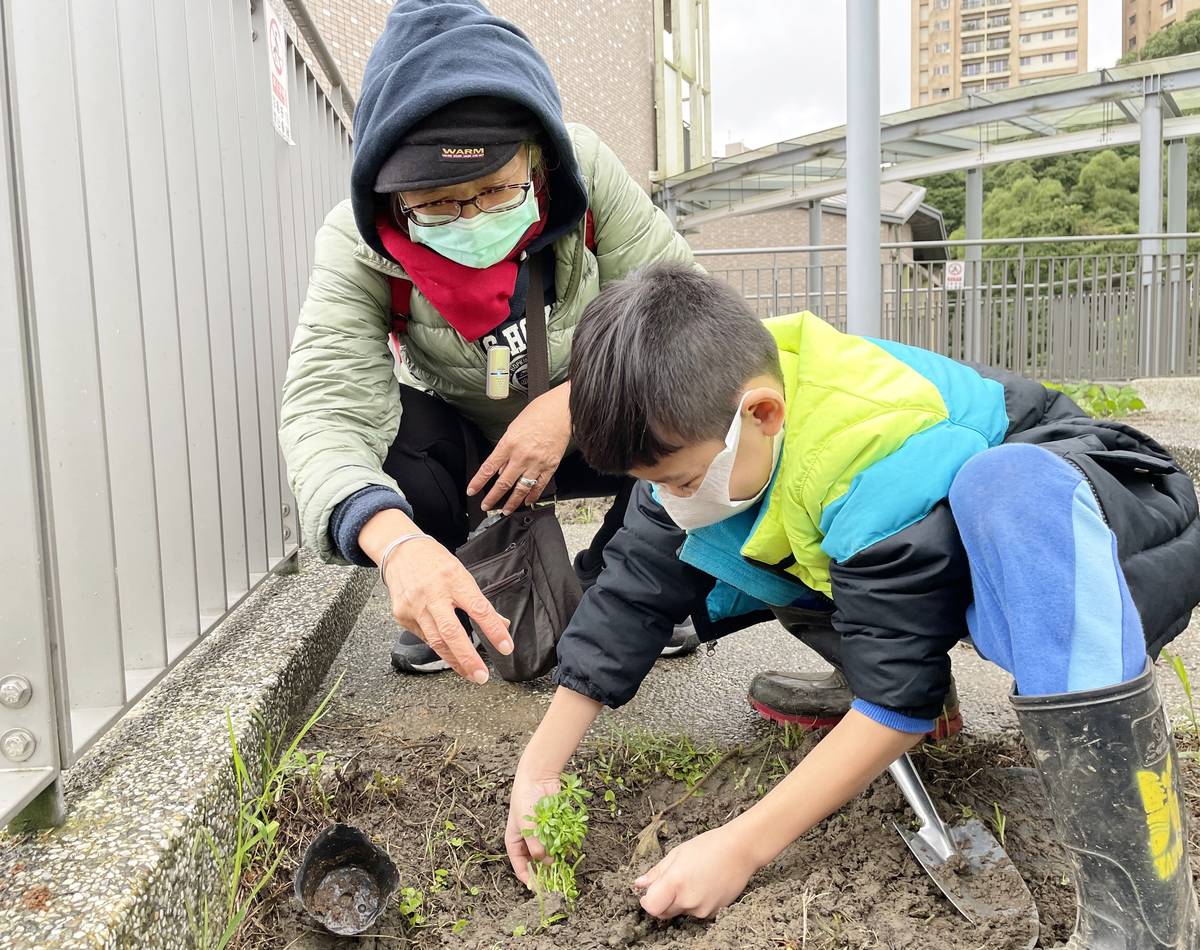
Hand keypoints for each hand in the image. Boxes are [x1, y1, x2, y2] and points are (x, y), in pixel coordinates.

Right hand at [384, 536, 512, 682]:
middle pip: (451, 631)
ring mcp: (414, 606)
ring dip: (455, 660)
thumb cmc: (436, 563)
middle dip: (468, 658)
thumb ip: (480, 602)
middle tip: (481, 675)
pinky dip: (439, 648)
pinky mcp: (402, 615)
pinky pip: (424, 637)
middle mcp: (433, 594)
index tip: (506, 647)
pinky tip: (449, 653)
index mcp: (454, 579)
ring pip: (436, 640)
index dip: (494, 630)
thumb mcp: (462, 574)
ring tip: (470, 673)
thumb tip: (502, 625)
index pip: (479, 608)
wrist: (400, 551)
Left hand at [468, 384, 570, 513]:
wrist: (562, 411)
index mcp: (509, 443)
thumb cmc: (537, 414)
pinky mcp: (550, 466)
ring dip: (512, 502)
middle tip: (486, 506)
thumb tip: (500, 470)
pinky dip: (532, 496)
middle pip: (503, 483)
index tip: (472, 491)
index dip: (478, 482)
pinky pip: (539, 486)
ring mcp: (536, 463)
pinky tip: (527, 501)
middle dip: (493, 498)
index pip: (488, 468)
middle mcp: (521, 456)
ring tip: (506, 510)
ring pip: (521, 489)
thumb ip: (505, 450)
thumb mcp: (513, 428)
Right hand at [505, 765, 561, 886]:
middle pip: (535, 863)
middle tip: (555, 878)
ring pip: (548, 854)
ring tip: (561, 861)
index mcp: (514, 841)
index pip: (519, 866)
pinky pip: (558, 843)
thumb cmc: (525, 799)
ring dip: (554, 858)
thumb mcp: (527, 824)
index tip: (538, 888)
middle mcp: (527, 841)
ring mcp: (541, 835)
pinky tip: (567, 849)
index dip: (528, 878)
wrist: (539, 778)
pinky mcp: (553, 828)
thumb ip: (535, 844)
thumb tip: (545, 861)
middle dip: (544, 870)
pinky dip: (562, 847)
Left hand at [634, 826, 758, 919]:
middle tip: (672, 882)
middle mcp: (688, 900)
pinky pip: (696, 913)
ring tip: (693, 879)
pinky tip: (703, 885)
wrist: (740, 850)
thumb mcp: (677, 853)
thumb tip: (639, 884)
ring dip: (680, 901)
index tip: (648, 893)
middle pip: (663, 912)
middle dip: (662, 901)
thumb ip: (657, 872)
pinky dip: (694, 903)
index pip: (651, 907)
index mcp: (675, 882)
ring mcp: (702, 909)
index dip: (646, 901)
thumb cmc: (708, 846)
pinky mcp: (714, 913)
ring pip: (680, 912)